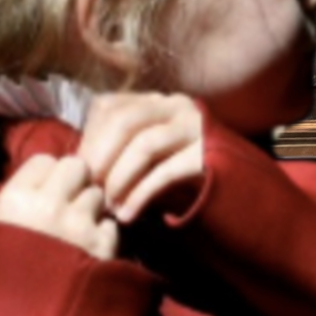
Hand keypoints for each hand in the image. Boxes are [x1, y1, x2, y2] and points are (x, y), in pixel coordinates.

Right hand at [0, 149, 117, 262]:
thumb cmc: (8, 279)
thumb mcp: (3, 228)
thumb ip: (26, 195)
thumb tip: (53, 170)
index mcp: (15, 199)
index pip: (45, 160)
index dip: (49, 176)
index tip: (46, 194)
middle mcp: (48, 205)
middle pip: (76, 167)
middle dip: (76, 183)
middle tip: (69, 206)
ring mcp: (79, 225)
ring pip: (98, 194)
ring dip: (92, 209)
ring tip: (78, 234)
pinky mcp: (103, 247)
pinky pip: (111, 224)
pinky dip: (104, 236)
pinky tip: (89, 254)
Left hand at [81, 90, 206, 224]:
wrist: (236, 191)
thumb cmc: (181, 175)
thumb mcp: (149, 154)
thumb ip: (121, 148)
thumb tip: (79, 163)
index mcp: (155, 101)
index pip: (109, 106)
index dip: (90, 139)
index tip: (79, 171)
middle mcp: (176, 106)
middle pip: (124, 120)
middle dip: (100, 156)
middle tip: (89, 189)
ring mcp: (195, 127)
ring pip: (145, 143)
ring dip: (119, 177)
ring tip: (109, 206)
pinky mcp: (209, 153)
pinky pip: (166, 171)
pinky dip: (141, 194)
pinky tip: (128, 215)